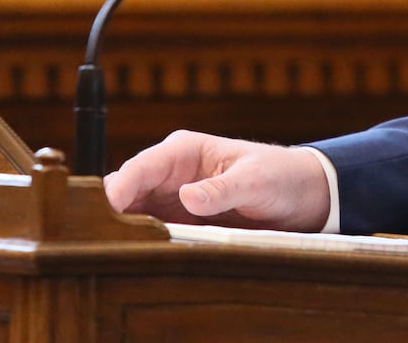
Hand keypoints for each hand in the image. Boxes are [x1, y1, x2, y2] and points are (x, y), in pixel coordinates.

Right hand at [103, 130, 331, 230]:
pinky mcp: (179, 220)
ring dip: (124, 230)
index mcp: (184, 151)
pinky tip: (138, 256)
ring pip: (132, 213)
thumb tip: (188, 197)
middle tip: (106, 239)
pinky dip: (141, 242)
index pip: (140, 167)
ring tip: (119, 252)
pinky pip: (150, 231)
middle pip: (127, 191)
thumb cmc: (279, 176)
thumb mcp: (256, 181)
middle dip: (113, 213)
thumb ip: (222, 189)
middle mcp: (171, 172)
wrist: (300, 194)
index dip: (119, 189)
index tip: (106, 211)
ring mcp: (172, 197)